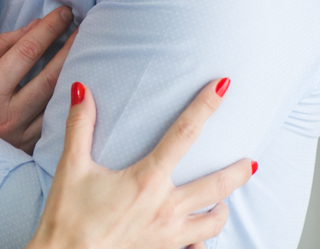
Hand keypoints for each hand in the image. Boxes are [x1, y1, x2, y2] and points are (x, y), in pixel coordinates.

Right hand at [0, 7, 74, 152]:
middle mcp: (6, 115)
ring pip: (56, 101)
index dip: (47, 29)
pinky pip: (53, 120)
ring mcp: (20, 135)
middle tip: (84, 28)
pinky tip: (75, 82)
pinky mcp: (29, 147)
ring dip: (73, 72)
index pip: (26, 53)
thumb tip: (33, 27)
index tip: (63, 13)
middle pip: (49, 77)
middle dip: (70, 48)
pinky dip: (65, 99)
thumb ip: (1, 47)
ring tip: (86, 51)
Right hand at [26, 79, 255, 248]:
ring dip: (224, 208)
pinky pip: (195, 248)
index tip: (222, 87)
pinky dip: (202, 241)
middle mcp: (166, 207)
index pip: (184, 133)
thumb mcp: (71, 166)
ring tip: (224, 200)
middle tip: (251, 160)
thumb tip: (82, 90)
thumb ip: (80, 126)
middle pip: (217, 185)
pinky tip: (197, 236)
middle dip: (238, 170)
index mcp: (147, 180)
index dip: (205, 107)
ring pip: (214, 222)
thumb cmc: (68, 215)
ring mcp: (169, 235)